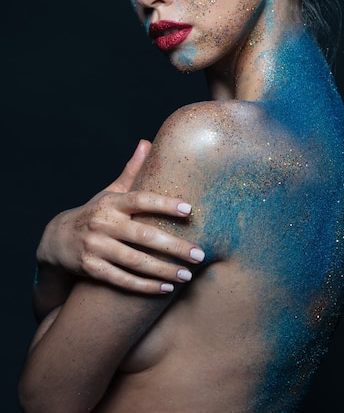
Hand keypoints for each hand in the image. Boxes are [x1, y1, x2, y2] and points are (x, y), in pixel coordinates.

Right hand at [35, 140, 204, 313]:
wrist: (56, 240)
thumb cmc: (95, 213)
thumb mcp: (110, 192)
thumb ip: (131, 171)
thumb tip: (147, 142)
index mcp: (112, 202)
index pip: (141, 200)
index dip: (164, 204)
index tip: (189, 209)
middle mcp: (103, 223)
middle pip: (143, 236)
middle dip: (174, 246)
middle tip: (199, 255)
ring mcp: (95, 247)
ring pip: (135, 262)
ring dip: (164, 270)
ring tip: (187, 276)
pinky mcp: (91, 269)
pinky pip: (122, 280)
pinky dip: (145, 286)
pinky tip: (166, 288)